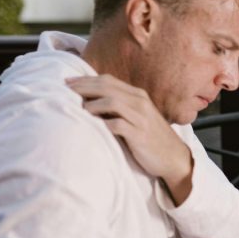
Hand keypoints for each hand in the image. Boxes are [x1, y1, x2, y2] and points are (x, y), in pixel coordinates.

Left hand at [67, 75, 192, 203]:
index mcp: (137, 95)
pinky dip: (103, 123)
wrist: (173, 157)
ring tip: (78, 109)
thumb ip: (119, 106)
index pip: (107, 80)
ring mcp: (141, 118)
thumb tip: (90, 101)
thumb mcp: (137, 116)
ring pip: (111, 102)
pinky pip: (117, 124)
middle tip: (65, 91)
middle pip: (106, 87)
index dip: (86, 80)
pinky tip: (92, 126)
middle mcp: (140, 102)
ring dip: (92, 104)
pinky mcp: (140, 134)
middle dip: (83, 87)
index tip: (68, 83)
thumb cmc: (150, 137)